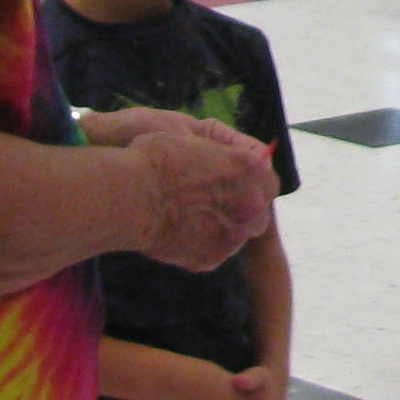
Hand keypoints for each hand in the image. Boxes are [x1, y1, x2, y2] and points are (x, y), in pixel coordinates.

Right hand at [116, 122, 275, 272]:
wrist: (131, 196)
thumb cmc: (154, 159)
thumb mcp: (192, 141)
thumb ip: (215, 154)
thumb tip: (217, 159)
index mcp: (248, 168)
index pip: (268, 180)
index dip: (254, 184)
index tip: (240, 186)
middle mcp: (250, 203)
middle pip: (258, 212)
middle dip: (242, 210)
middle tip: (217, 207)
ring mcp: (234, 234)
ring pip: (237, 235)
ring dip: (224, 229)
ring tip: (195, 221)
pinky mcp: (213, 258)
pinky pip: (214, 253)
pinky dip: (201, 247)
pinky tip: (181, 236)